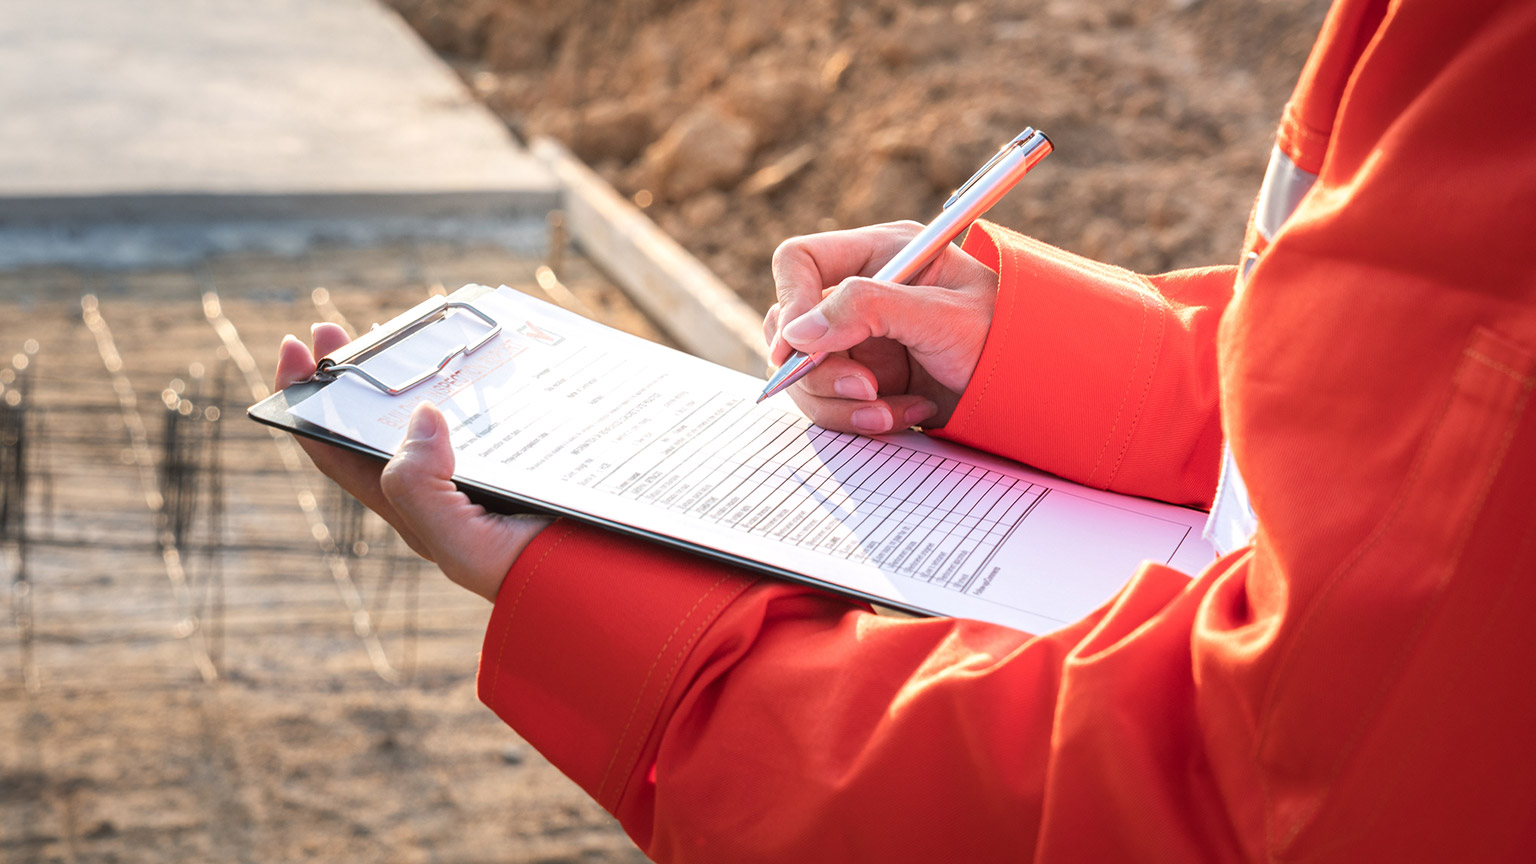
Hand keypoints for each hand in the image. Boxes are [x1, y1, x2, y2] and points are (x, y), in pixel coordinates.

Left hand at [276, 324, 551, 600]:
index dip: (306, 404)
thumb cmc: (534, 578)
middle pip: (375, 425)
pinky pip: (487, 410)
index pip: (337, 452)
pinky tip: (480, 353)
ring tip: (402, 332)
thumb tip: (419, 416)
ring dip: (408, 371)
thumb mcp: (462, 548)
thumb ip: (421, 492)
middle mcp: (441, 486)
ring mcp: (483, 467)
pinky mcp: (525, 453)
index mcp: (415, 507)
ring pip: (430, 411)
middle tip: (334, 330)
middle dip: (349, 376)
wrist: (611, 586)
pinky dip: (474, 378)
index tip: (296, 349)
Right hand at [765, 222, 998, 433]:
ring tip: (893, 410)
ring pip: (804, 374)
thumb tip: (798, 333)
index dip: (790, 302)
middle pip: (790, 327)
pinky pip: (830, 405)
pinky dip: (860, 418)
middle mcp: (860, 295)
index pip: (800, 263)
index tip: (796, 348)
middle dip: (819, 368)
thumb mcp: (941, 315)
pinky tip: (906, 414)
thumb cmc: (1005, 337)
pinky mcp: (864, 381)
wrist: (1034, 390)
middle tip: (865, 388)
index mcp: (879, 255)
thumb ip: (868, 309)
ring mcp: (859, 341)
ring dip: (841, 402)